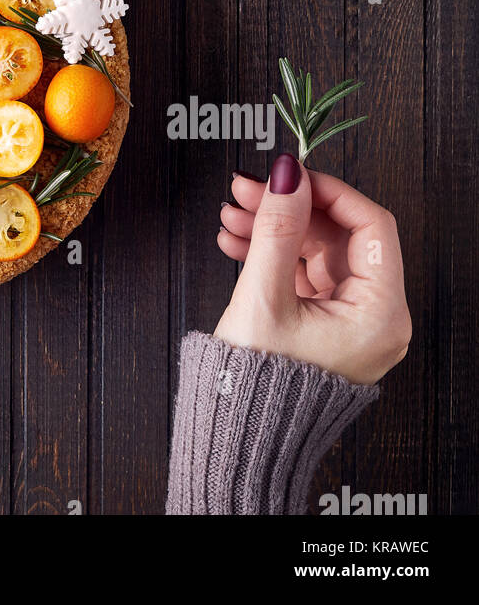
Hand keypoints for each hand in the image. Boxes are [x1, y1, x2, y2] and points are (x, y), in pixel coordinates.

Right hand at [214, 154, 410, 385]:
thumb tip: (287, 174)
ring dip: (273, 228)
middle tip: (247, 188)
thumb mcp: (264, 295)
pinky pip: (302, 273)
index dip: (329, 191)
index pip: (371, 225)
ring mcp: (348, 322)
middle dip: (289, 208)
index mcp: (379, 314)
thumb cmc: (259, 386)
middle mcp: (374, 317)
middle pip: (338, 236)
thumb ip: (277, 227)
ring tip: (232, 216)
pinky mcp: (322, 326)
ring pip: (316, 251)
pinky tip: (237, 242)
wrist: (239, 439)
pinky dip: (271, 254)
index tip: (290, 173)